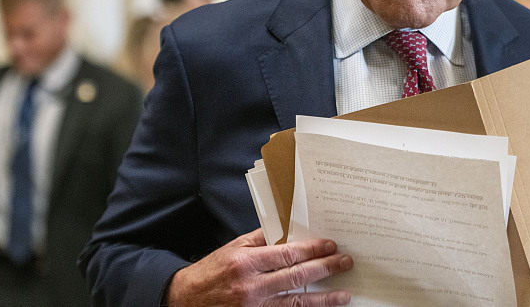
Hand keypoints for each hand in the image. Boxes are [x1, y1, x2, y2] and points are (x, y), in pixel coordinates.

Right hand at [165, 228, 352, 305]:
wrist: (184, 301)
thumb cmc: (210, 272)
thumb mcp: (233, 248)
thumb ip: (261, 239)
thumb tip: (289, 230)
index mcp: (246, 263)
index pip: (287, 254)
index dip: (312, 250)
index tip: (330, 245)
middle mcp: (252, 287)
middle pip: (297, 278)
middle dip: (325, 269)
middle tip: (345, 262)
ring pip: (297, 304)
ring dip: (324, 300)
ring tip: (344, 295)